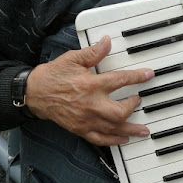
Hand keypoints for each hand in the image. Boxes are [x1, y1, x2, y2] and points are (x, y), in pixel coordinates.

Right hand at [25, 36, 153, 145]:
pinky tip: (124, 139)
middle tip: (138, 100)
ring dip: (130, 129)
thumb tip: (107, 42)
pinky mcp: (80, 129)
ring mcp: (86, 119)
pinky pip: (100, 139)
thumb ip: (93, 52)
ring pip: (113, 128)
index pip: (120, 80)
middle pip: (119, 112)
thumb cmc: (53, 75)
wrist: (34, 93)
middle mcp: (91, 105)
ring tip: (143, 131)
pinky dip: (113, 140)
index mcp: (91, 85)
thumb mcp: (73, 59)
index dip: (137, 77)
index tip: (148, 75)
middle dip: (133, 107)